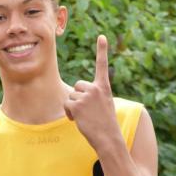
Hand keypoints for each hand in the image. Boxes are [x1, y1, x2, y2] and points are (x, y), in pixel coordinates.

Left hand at [63, 35, 122, 152]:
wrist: (108, 138)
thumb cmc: (105, 124)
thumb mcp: (104, 105)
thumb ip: (94, 96)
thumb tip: (76, 96)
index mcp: (104, 87)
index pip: (102, 66)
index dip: (102, 50)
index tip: (101, 36)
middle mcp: (96, 88)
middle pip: (77, 86)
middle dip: (78, 97)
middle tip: (89, 111)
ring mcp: (86, 96)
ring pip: (71, 96)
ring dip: (74, 107)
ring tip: (86, 117)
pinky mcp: (77, 105)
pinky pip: (66, 105)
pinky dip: (70, 114)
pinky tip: (79, 120)